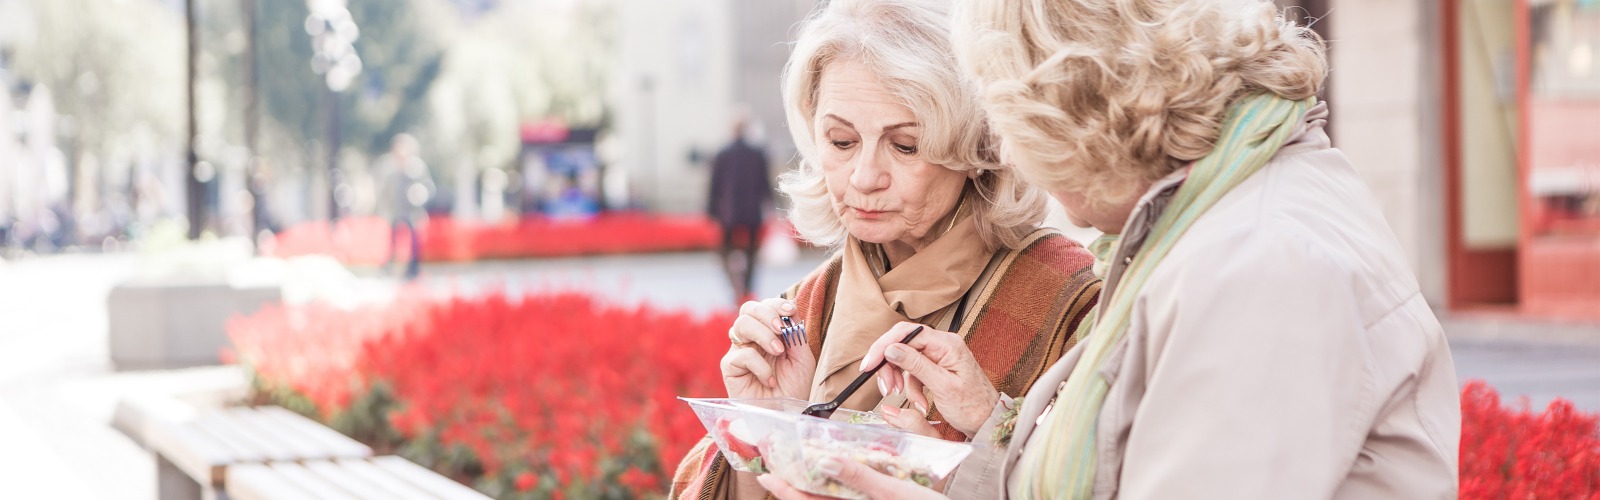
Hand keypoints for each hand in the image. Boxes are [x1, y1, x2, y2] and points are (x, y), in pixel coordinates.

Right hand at [722, 298, 815, 399]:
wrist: (785, 415)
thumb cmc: (794, 388)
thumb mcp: (803, 358)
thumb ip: (796, 334)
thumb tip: (790, 310)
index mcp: (769, 332)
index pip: (765, 306)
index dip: (776, 304)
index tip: (791, 311)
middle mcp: (751, 339)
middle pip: (748, 309)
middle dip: (766, 313)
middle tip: (781, 329)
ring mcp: (739, 351)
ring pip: (741, 325)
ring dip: (763, 334)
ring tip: (778, 352)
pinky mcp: (730, 368)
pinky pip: (741, 355)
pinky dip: (760, 365)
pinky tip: (769, 380)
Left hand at [756, 458, 949, 499]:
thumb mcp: (897, 494)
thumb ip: (861, 478)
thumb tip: (824, 461)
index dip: (785, 490)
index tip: (765, 474)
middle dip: (793, 489)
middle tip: (773, 469)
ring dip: (812, 489)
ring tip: (797, 470)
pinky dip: (836, 490)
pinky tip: (836, 475)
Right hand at [861, 322, 997, 435]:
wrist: (987, 421)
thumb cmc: (974, 406)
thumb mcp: (943, 387)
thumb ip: (917, 365)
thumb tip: (891, 349)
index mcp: (947, 344)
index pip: (907, 333)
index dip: (884, 346)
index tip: (870, 364)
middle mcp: (942, 345)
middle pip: (902, 344)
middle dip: (890, 366)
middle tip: (885, 387)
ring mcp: (938, 356)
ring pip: (904, 359)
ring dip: (900, 380)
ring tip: (908, 398)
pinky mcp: (935, 367)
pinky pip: (912, 372)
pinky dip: (910, 388)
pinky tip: (919, 402)